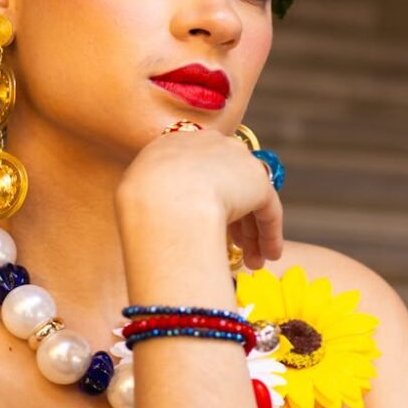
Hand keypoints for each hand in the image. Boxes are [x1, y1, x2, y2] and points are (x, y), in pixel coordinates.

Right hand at [116, 128, 281, 268]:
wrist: (163, 201)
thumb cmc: (142, 203)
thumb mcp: (138, 193)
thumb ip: (156, 197)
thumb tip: (162, 219)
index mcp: (176, 144)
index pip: (199, 171)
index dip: (205, 201)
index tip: (204, 227)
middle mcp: (209, 144)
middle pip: (227, 182)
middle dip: (232, 219)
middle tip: (233, 249)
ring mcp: (235, 158)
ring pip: (248, 198)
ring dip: (251, 233)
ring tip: (252, 263)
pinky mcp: (258, 179)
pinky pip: (266, 208)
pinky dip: (269, 233)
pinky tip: (268, 255)